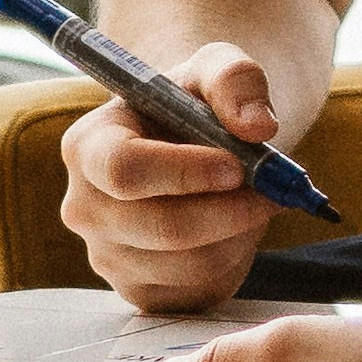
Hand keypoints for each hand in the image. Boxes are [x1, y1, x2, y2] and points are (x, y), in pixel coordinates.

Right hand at [58, 45, 288, 309]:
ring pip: (193, 263)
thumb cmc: (194, 104)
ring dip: (240, 232)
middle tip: (275, 188)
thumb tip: (258, 128)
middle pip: (165, 227)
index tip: (239, 164)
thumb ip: (236, 80)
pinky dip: (234, 258)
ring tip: (252, 199)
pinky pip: (201, 288)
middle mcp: (85, 208)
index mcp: (87, 147)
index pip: (124, 169)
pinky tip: (234, 228)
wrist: (193, 148)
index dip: (186, 171)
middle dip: (232, 209)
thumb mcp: (215, 69)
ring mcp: (108, 257)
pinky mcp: (141, 292)